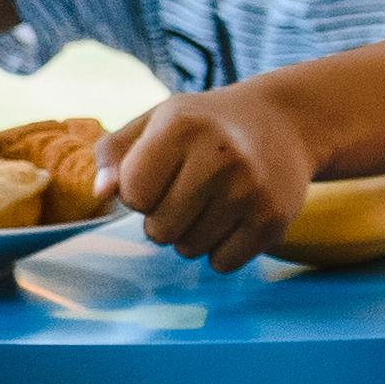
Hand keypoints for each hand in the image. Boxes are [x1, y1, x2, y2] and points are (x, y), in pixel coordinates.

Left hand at [113, 82, 321, 270]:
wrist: (285, 122)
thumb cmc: (205, 125)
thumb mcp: (156, 120)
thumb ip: (114, 153)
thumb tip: (99, 193)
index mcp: (181, 125)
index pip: (132, 194)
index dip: (137, 192)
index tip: (158, 174)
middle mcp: (220, 156)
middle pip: (158, 230)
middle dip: (162, 219)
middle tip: (185, 193)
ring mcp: (250, 189)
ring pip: (189, 250)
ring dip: (190, 235)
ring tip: (211, 202)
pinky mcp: (273, 218)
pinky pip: (222, 263)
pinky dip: (220, 249)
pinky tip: (234, 217)